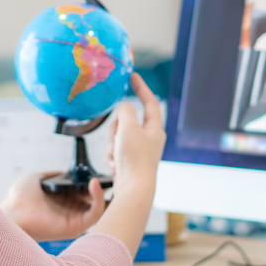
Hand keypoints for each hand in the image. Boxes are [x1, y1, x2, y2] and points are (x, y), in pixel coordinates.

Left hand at [0, 173, 107, 241]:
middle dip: (106, 186)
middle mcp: (71, 211)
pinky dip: (99, 198)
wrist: (11, 212)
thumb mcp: (38, 178)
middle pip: (96, 199)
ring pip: (100, 208)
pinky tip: (94, 183)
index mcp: (64, 200)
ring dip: (105, 192)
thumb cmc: (19, 198)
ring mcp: (75, 219)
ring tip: (105, 178)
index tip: (100, 169)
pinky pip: (95, 214)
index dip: (95, 181)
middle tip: (111, 173)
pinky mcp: (76, 227)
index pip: (86, 192)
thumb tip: (67, 172)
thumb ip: (54, 175)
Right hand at [107, 73, 164, 204]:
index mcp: (155, 128)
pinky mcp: (129, 162)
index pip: (149, 101)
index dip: (140, 87)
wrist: (133, 190)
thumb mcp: (128, 127)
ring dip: (111, 145)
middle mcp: (149, 139)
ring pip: (117, 136)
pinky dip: (111, 157)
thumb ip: (125, 111)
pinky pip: (114, 151)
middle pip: (127, 121)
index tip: (132, 75)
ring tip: (116, 156)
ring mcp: (139, 151)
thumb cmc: (134, 158)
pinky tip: (114, 166)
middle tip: (117, 139)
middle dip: (115, 128)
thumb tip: (123, 108)